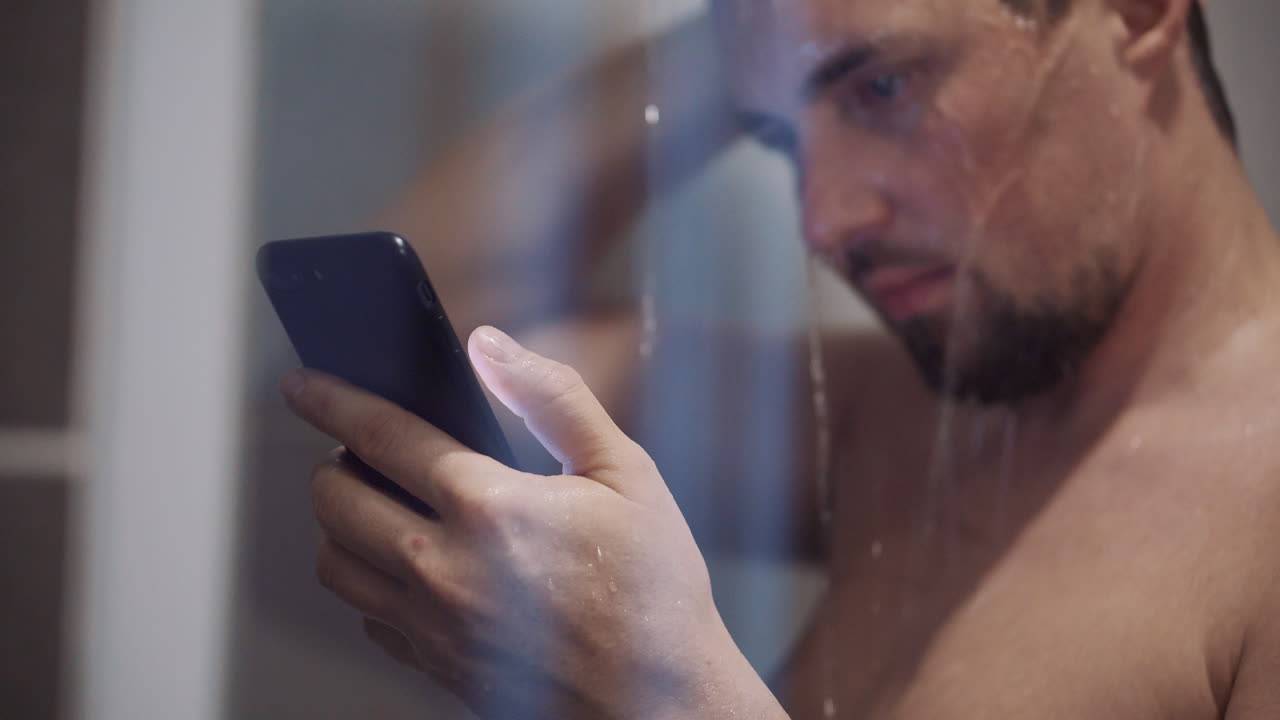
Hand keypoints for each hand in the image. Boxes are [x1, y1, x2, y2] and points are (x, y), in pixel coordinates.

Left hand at [281, 327, 784, 719]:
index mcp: (489, 507)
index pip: (381, 436)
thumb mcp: (624, 472)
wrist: (663, 702)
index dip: (332, 400)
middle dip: (332, 461)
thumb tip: (488, 345)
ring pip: (334, 562)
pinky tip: (410, 565)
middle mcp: (445, 568)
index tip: (303, 383)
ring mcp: (433, 624)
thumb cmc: (655, 587)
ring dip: (341, 522)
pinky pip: (366, 615)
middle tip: (361, 449)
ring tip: (378, 504)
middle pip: (334, 499)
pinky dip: (369, 581)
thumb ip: (553, 397)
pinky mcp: (434, 664)